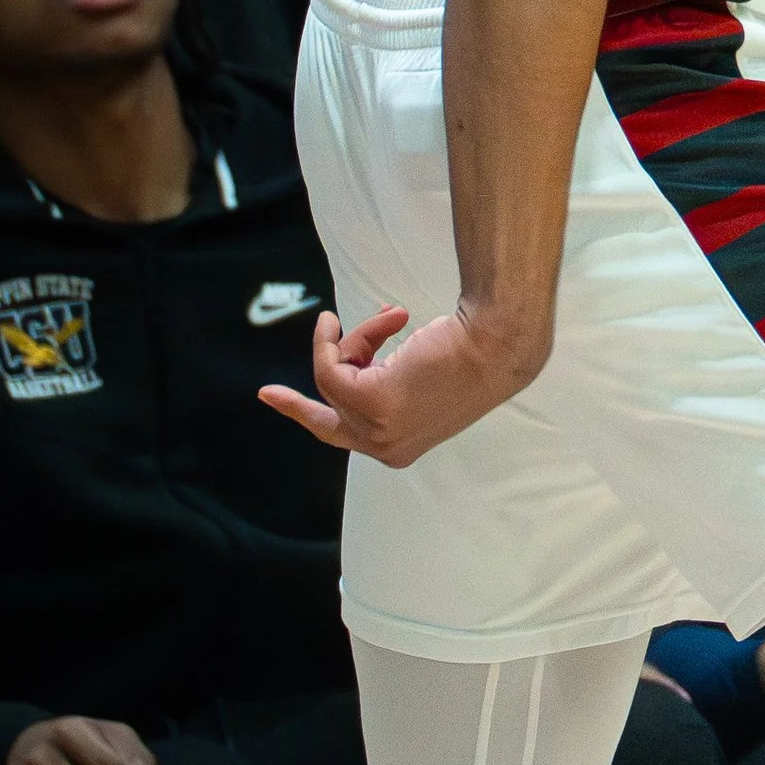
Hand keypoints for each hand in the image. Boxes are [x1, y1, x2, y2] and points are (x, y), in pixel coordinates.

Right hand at [260, 300, 541, 466]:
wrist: (498, 344)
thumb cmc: (474, 353)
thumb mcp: (422, 378)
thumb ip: (388, 379)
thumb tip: (362, 354)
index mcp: (400, 448)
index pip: (347, 438)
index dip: (311, 419)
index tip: (279, 405)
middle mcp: (387, 449)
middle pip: (329, 410)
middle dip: (296, 405)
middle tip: (267, 394)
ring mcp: (377, 432)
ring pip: (333, 375)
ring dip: (359, 337)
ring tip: (395, 315)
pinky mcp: (370, 403)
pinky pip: (330, 364)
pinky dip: (338, 336)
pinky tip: (371, 317)